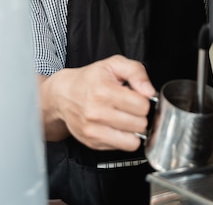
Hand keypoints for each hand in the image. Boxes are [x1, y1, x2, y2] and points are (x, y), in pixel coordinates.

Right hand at [41, 55, 156, 150]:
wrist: (63, 94)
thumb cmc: (90, 79)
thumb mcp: (114, 64)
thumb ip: (136, 72)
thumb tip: (149, 91)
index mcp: (104, 92)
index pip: (142, 106)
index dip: (144, 101)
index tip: (138, 98)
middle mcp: (96, 113)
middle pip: (139, 124)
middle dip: (140, 116)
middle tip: (131, 108)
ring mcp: (93, 130)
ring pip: (132, 141)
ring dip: (134, 130)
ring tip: (127, 118)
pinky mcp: (92, 142)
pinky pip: (121, 147)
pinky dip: (123, 138)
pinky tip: (116, 126)